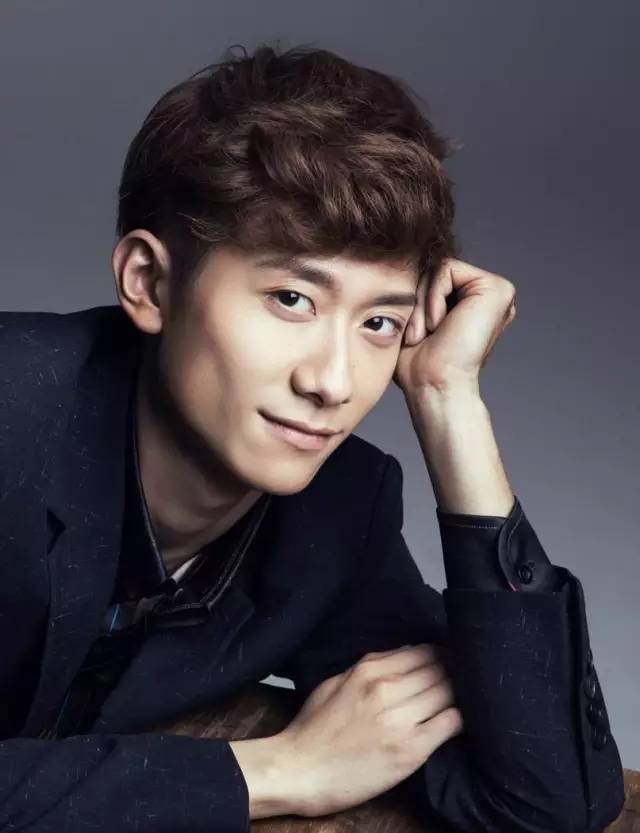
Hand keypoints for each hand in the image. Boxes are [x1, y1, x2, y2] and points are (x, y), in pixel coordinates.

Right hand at [277, 643, 462, 817]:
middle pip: (440, 670)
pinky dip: (459, 718)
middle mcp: (387, 689)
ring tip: (463, 698)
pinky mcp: (411, 750)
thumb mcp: (336, 682)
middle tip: (462, 679)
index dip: (442, 654)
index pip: (423, 652)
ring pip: (448, 693)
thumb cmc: (313, 728)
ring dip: (459, 694)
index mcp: (369, 670)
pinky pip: (450, 724)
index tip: (450, 660)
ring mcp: (400, 720)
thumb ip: (371, 666)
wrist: (300, 771)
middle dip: (454, 672)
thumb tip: (405, 655)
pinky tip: (457, 720)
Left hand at [392, 258, 516, 395]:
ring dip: (421, 303)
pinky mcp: (498, 289)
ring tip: (425, 333)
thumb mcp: (410, 317)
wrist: (432, 385)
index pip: (428, 275)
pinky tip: (438, 325)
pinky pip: (445, 269)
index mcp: (471, 302)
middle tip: (417, 336)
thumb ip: (414, 289)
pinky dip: (431, 297)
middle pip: (433, 268)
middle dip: (416, 300)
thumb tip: (399, 260)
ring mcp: (496, 291)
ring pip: (437, 268)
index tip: (414, 336)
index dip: (412, 300)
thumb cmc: (416, 363)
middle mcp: (487, 295)